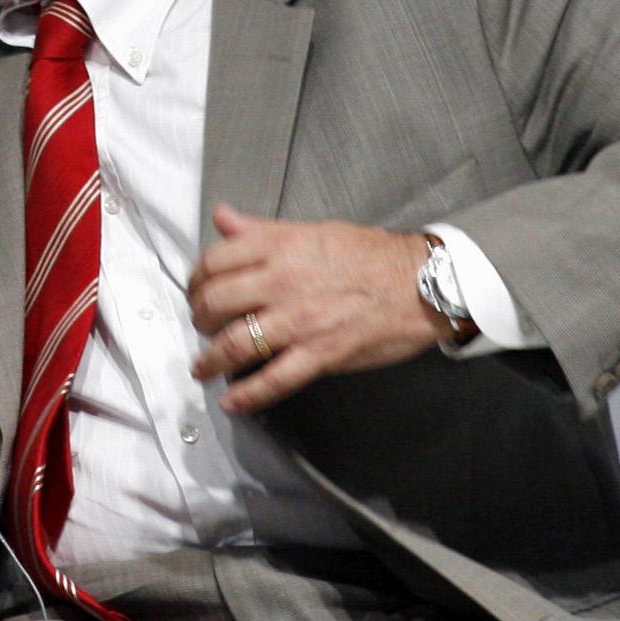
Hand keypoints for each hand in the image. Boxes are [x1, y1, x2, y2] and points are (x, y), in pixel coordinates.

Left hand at [188, 203, 459, 415]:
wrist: (423, 283)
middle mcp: (282, 281)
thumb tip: (223, 218)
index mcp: (280, 247)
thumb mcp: (312, 231)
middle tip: (201, 326)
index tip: (196, 291)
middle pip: (215, 302)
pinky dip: (247, 395)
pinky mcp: (320, 352)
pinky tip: (232, 402)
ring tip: (203, 369)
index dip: (195, 279)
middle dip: (199, 319)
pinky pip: (274, 379)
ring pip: (235, 342)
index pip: (214, 261)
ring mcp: (300, 319)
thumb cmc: (370, 256)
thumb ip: (261, 230)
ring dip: (211, 360)